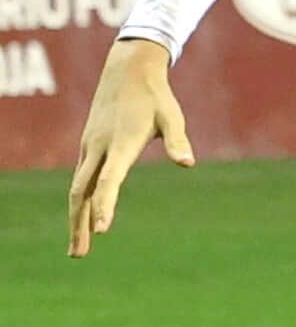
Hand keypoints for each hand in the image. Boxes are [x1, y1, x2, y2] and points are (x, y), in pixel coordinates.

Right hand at [66, 38, 190, 255]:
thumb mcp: (172, 117)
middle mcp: (98, 148)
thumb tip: (188, 163)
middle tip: (79, 255)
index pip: (108, 181)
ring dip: (76, 217)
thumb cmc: (155, 97)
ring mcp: (89, 148)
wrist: (127, 72)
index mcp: (119, 144)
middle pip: (81, 192)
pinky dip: (78, 201)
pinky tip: (82, 216)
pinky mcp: (88, 147)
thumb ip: (178, 140)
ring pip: (77, 188)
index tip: (102, 231)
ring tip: (79, 247)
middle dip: (80, 224)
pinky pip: (79, 179)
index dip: (105, 205)